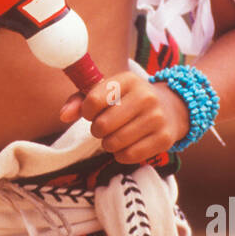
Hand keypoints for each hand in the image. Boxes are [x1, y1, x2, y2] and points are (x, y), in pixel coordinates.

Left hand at [59, 70, 188, 164]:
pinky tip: (126, 145)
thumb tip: (63, 115)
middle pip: (102, 125)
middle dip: (97, 130)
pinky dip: (121, 155)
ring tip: (116, 135)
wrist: (171, 108)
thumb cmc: (128, 100)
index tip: (92, 113)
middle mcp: (145, 96)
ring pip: (114, 143)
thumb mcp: (107, 92)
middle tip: (105, 126)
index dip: (86, 112)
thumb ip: (80, 100)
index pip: (92, 101)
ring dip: (108, 143)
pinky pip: (128, 156)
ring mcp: (157, 118)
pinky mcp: (164, 139)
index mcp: (128, 79)